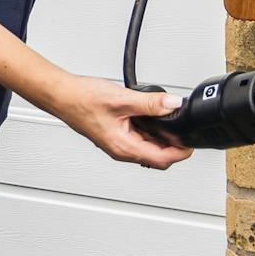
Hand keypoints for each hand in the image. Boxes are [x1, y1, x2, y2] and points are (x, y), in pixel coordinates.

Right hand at [41, 74, 195, 169]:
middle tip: (182, 126)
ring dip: (161, 135)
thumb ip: (151, 104)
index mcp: (125, 147)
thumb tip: (173, 104)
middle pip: (158, 156)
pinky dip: (150, 128)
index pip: (162, 160)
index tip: (191, 141)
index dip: (181, 152)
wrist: (63, 96)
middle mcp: (122, 150)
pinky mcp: (116, 134)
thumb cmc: (83, 100)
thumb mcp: (122, 99)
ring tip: (167, 115)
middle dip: (174, 144)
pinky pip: (139, 137)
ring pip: (149, 146)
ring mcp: (119, 143)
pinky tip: (150, 113)